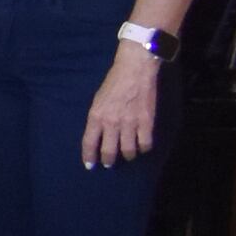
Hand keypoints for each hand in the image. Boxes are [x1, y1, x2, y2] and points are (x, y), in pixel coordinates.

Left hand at [81, 45, 161, 169]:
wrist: (134, 70)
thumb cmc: (113, 83)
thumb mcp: (98, 100)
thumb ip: (98, 118)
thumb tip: (99, 134)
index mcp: (96, 116)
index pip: (89, 142)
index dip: (89, 157)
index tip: (90, 166)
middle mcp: (111, 122)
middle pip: (109, 151)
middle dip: (108, 161)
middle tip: (109, 164)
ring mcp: (130, 123)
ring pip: (128, 151)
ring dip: (127, 156)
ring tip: (127, 155)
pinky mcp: (146, 122)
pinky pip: (145, 144)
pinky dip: (143, 148)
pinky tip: (141, 146)